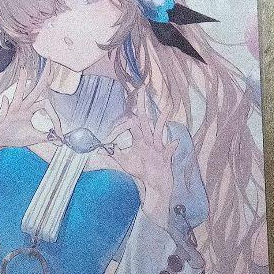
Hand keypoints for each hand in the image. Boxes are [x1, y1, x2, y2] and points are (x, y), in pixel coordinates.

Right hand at [0, 69, 59, 173]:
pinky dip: (5, 105)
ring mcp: (10, 111)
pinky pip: (3, 109)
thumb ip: (46, 137)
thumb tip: (59, 141)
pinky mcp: (0, 118)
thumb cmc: (11, 137)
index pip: (45, 104)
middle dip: (43, 77)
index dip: (54, 116)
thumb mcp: (32, 138)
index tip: (59, 131)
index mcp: (28, 110)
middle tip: (50, 61)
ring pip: (17, 95)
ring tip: (24, 71)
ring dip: (21, 84)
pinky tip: (6, 99)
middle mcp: (21, 107)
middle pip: (34, 90)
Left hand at [109, 89, 177, 220]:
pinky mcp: (164, 158)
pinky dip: (171, 147)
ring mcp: (158, 147)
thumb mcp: (124, 162)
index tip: (108, 137)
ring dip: (161, 120)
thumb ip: (114, 154)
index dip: (118, 128)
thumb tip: (99, 150)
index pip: (129, 125)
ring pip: (158, 131)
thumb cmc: (142, 170)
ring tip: (166, 108)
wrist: (155, 184)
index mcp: (139, 139)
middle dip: (142, 104)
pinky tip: (174, 142)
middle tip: (141, 88)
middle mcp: (148, 139)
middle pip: (145, 119)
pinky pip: (168, 150)